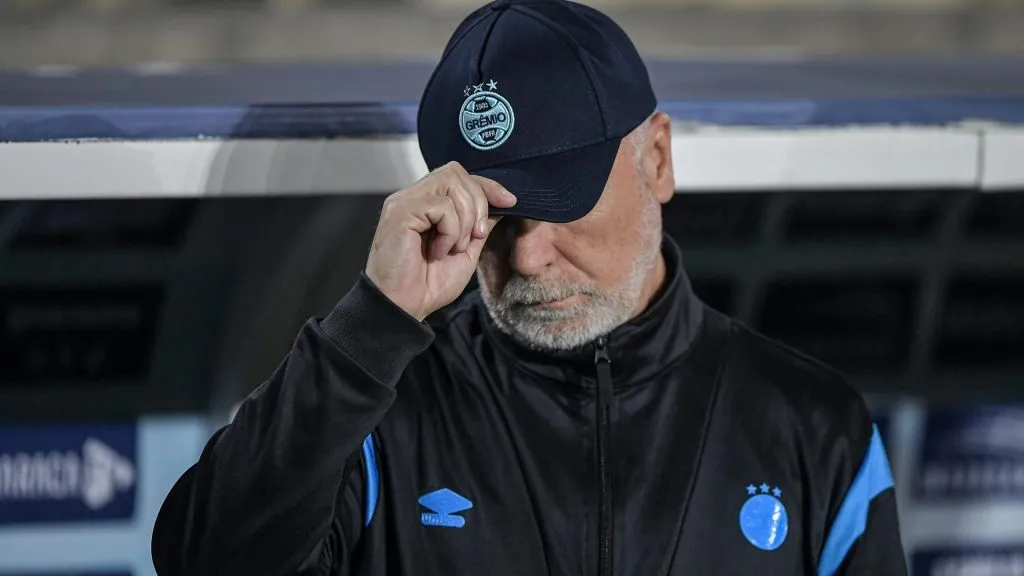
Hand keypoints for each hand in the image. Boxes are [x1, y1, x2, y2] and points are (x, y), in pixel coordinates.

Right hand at [365, 161, 516, 320]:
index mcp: (426, 202)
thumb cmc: (428, 284)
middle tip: (475, 236)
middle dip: (478, 203)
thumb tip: (500, 203)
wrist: (404, 308)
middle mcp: (413, 196)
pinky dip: (450, 231)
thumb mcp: (466, 251)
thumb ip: (479, 225)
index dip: (487, 185)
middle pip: (456, 172)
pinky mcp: (400, 212)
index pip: (459, 175)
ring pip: (451, 183)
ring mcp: (404, 202)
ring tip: (454, 248)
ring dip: (465, 219)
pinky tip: (438, 251)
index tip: (509, 202)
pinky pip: (441, 206)